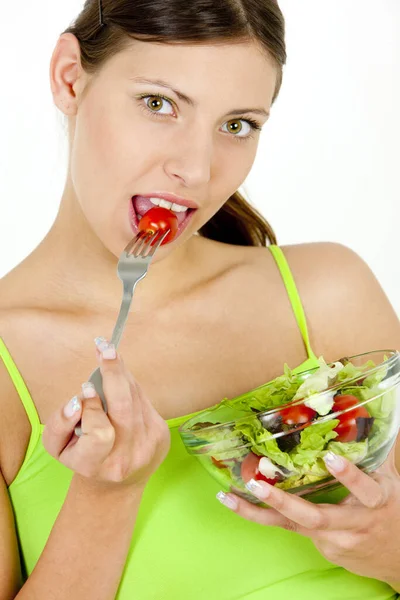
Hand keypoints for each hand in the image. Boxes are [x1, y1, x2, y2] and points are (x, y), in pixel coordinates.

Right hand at [43, 337, 170, 489]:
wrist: (116, 483)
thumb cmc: (82, 458)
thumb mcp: (59, 447)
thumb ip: (60, 423)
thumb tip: (79, 399)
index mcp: (96, 465)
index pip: (99, 433)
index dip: (93, 410)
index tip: (86, 390)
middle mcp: (126, 458)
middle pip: (125, 408)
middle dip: (114, 374)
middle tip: (104, 348)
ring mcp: (148, 446)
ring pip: (135, 397)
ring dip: (121, 374)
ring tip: (108, 357)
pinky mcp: (162, 434)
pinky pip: (144, 399)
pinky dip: (130, 387)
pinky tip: (120, 384)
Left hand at [216, 448, 399, 586]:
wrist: (398, 558)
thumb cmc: (391, 509)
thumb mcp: (388, 478)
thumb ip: (376, 448)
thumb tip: (378, 404)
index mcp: (376, 502)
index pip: (365, 491)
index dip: (349, 476)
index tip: (330, 458)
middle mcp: (353, 524)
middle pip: (317, 516)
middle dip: (284, 501)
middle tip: (257, 484)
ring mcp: (335, 540)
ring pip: (294, 525)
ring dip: (260, 511)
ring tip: (229, 496)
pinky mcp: (322, 547)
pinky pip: (289, 528)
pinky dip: (262, 516)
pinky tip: (236, 503)